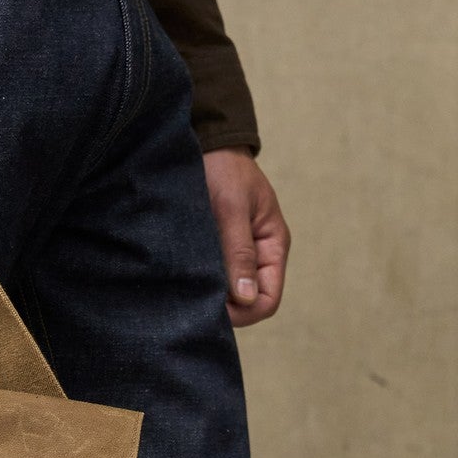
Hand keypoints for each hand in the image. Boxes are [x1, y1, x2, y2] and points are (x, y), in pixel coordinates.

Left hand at [203, 149, 289, 327]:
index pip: (268, 300)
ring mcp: (238, 255)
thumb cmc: (223, 169)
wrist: (207, 145)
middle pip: (248, 303)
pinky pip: (214, 278)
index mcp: (273, 246)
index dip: (244, 312)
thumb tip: (246, 297)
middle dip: (224, 307)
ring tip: (187, 286)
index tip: (213, 308)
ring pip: (228, 293)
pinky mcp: (218, 250)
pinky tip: (184, 277)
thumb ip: (239, 252)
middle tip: (193, 300)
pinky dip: (201, 282)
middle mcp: (259, 256)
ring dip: (210, 294)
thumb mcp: (232, 208)